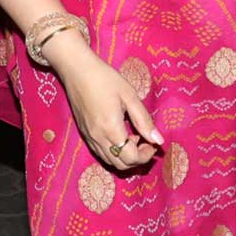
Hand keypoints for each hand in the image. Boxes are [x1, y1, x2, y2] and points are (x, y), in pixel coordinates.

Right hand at [45, 35, 163, 168]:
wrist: (77, 70)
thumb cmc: (105, 79)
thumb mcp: (130, 96)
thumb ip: (144, 121)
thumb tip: (159, 140)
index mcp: (111, 129)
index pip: (131, 158)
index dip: (146, 155)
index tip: (153, 143)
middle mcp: (98, 138)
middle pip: (120, 165)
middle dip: (137, 159)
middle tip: (147, 143)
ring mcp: (89, 137)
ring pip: (109, 161)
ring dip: (125, 156)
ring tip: (134, 137)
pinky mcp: (84, 133)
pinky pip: (100, 153)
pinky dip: (114, 151)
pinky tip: (120, 134)